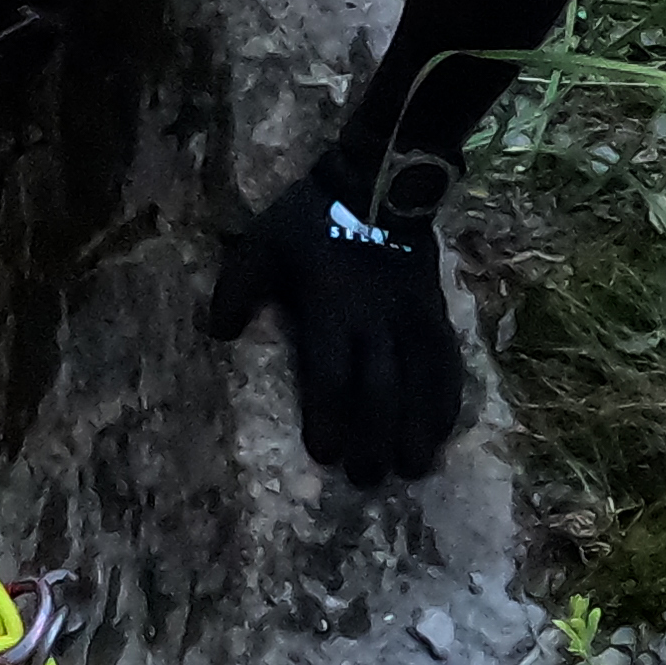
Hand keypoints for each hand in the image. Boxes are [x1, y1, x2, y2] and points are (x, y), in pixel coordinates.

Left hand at [206, 146, 467, 482]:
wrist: (375, 185)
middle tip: (368, 478)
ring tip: (413, 468)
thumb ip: (237, 289)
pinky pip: (446, 360)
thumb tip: (218, 334)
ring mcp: (410, 318)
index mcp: (330, 308)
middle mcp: (375, 321)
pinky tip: (444, 428)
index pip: (330, 372)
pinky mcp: (434, 312)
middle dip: (374, 436)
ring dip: (417, 426)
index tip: (325, 454)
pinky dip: (447, 396)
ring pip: (420, 380)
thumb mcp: (260, 245)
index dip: (329, 415)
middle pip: (379, 387)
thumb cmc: (309, 221)